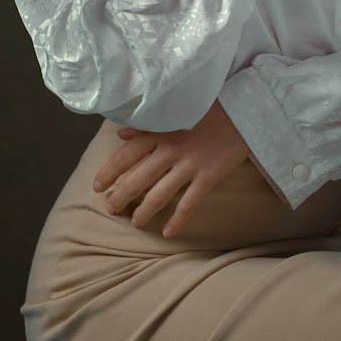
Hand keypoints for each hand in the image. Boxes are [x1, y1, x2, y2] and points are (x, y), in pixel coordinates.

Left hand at [92, 100, 249, 237]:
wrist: (243, 108)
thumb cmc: (207, 107)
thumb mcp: (174, 110)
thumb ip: (147, 124)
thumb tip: (120, 134)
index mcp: (159, 132)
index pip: (125, 156)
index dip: (108, 173)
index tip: (97, 186)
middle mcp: (170, 150)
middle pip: (137, 180)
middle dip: (120, 197)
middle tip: (110, 209)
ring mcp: (189, 165)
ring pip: (158, 196)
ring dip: (143, 212)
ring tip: (135, 222)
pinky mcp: (208, 177)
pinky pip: (188, 204)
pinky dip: (177, 220)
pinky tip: (167, 233)